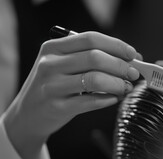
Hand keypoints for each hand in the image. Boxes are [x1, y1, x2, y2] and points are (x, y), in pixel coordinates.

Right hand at [3, 31, 139, 158]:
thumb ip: (90, 59)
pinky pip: (90, 101)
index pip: (90, 39)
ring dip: (117, 84)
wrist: (29, 114)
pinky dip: (108, 99)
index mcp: (53, 48)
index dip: (116, 45)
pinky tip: (114, 98)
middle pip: (95, 58)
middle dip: (120, 66)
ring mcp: (52, 86)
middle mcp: (50, 64)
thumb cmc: (54, 86)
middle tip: (134, 74)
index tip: (133, 54)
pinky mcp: (57, 107)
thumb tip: (130, 59)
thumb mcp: (63, 65)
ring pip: (95, 79)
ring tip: (126, 88)